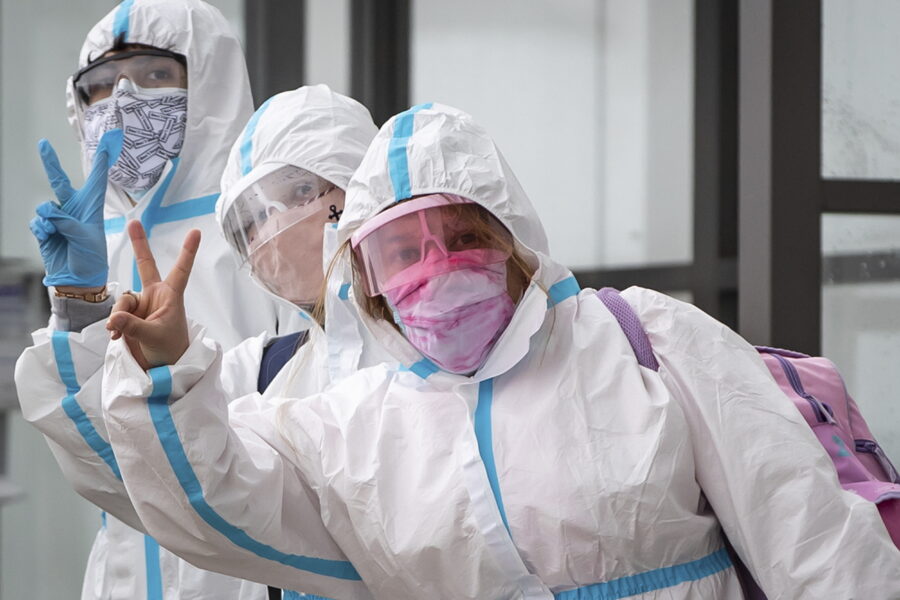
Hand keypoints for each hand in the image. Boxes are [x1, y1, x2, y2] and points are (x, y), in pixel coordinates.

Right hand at [29, 129, 122, 287]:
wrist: (77, 279)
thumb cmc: (90, 259)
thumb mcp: (85, 238)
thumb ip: (66, 221)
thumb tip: (47, 211)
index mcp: (91, 209)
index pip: (96, 181)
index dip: (100, 162)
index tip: (107, 142)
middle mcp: (74, 210)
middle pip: (60, 181)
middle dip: (50, 162)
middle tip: (42, 143)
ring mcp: (58, 218)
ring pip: (45, 206)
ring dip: (49, 219)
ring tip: (58, 232)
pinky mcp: (45, 229)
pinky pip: (37, 221)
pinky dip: (41, 229)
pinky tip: (49, 237)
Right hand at [106, 220, 200, 369]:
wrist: (162, 367)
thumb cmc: (170, 349)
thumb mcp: (154, 337)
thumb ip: (134, 326)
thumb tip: (114, 318)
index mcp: (171, 296)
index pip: (181, 270)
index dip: (188, 251)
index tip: (196, 231)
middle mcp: (156, 295)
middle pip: (145, 266)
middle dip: (139, 245)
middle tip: (134, 222)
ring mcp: (141, 305)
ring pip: (122, 299)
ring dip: (118, 315)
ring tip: (118, 333)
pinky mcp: (128, 316)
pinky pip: (115, 313)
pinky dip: (113, 324)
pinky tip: (115, 336)